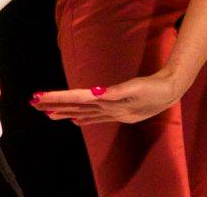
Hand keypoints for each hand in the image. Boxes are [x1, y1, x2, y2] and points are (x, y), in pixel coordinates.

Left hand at [31, 70, 181, 125]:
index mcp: (109, 102)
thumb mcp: (137, 87)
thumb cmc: (155, 87)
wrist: (171, 90)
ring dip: (65, 113)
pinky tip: (74, 120)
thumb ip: (116, 92)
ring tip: (47, 114)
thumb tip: (96, 93)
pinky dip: (82, 117)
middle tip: (34, 104)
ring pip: (83, 114)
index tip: (41, 97)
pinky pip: (94, 116)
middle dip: (55, 106)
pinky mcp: (118, 110)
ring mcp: (112, 112)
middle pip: (76, 108)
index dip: (59, 98)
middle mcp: (108, 109)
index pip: (78, 99)